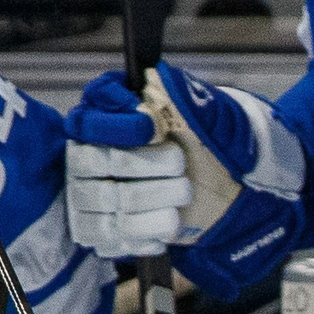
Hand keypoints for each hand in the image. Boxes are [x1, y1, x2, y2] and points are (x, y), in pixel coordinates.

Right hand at [66, 63, 306, 296]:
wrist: (227, 184)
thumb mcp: (198, 106)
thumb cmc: (206, 139)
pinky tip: (171, 221)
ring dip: (153, 198)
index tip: (151, 128)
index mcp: (102, 119)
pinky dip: (147, 230)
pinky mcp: (106, 230)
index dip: (116, 126)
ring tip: (183, 192)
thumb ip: (174, 88)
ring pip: (105, 201)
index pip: (86, 121)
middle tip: (179, 165)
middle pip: (95, 163)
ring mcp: (92, 195)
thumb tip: (153, 77)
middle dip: (145, 165)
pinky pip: (111, 236)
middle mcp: (87, 156)